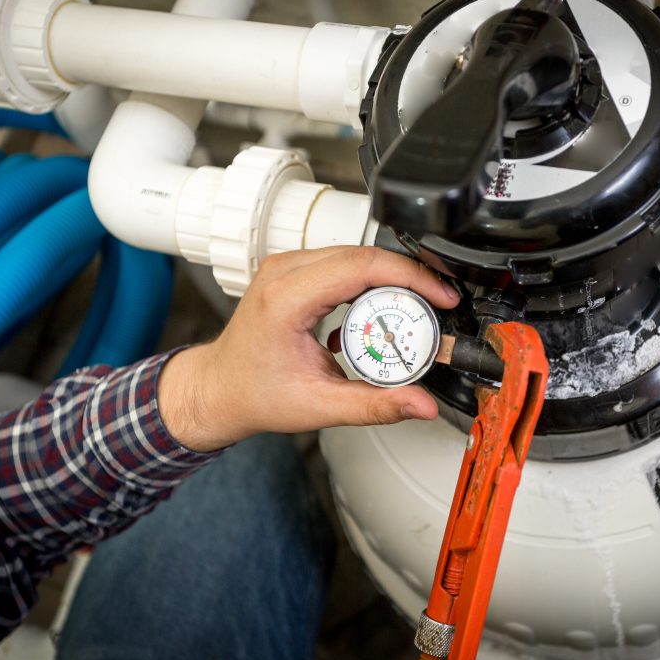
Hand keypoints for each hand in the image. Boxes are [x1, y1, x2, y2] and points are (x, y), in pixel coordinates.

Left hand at [157, 246, 459, 452]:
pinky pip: (343, 261)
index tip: (440, 295)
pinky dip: (371, 279)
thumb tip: (421, 404)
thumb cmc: (254, 394)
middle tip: (438, 305)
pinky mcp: (293, 270)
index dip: (411, 276)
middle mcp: (284, 273)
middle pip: (364, 254)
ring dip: (392, 276)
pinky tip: (383, 307)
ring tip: (417, 308)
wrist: (219, 389)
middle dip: (410, 275)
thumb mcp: (319, 407)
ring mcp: (286, 267)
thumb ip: (375, 406)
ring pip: (356, 253)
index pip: (361, 266)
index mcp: (286, 299)